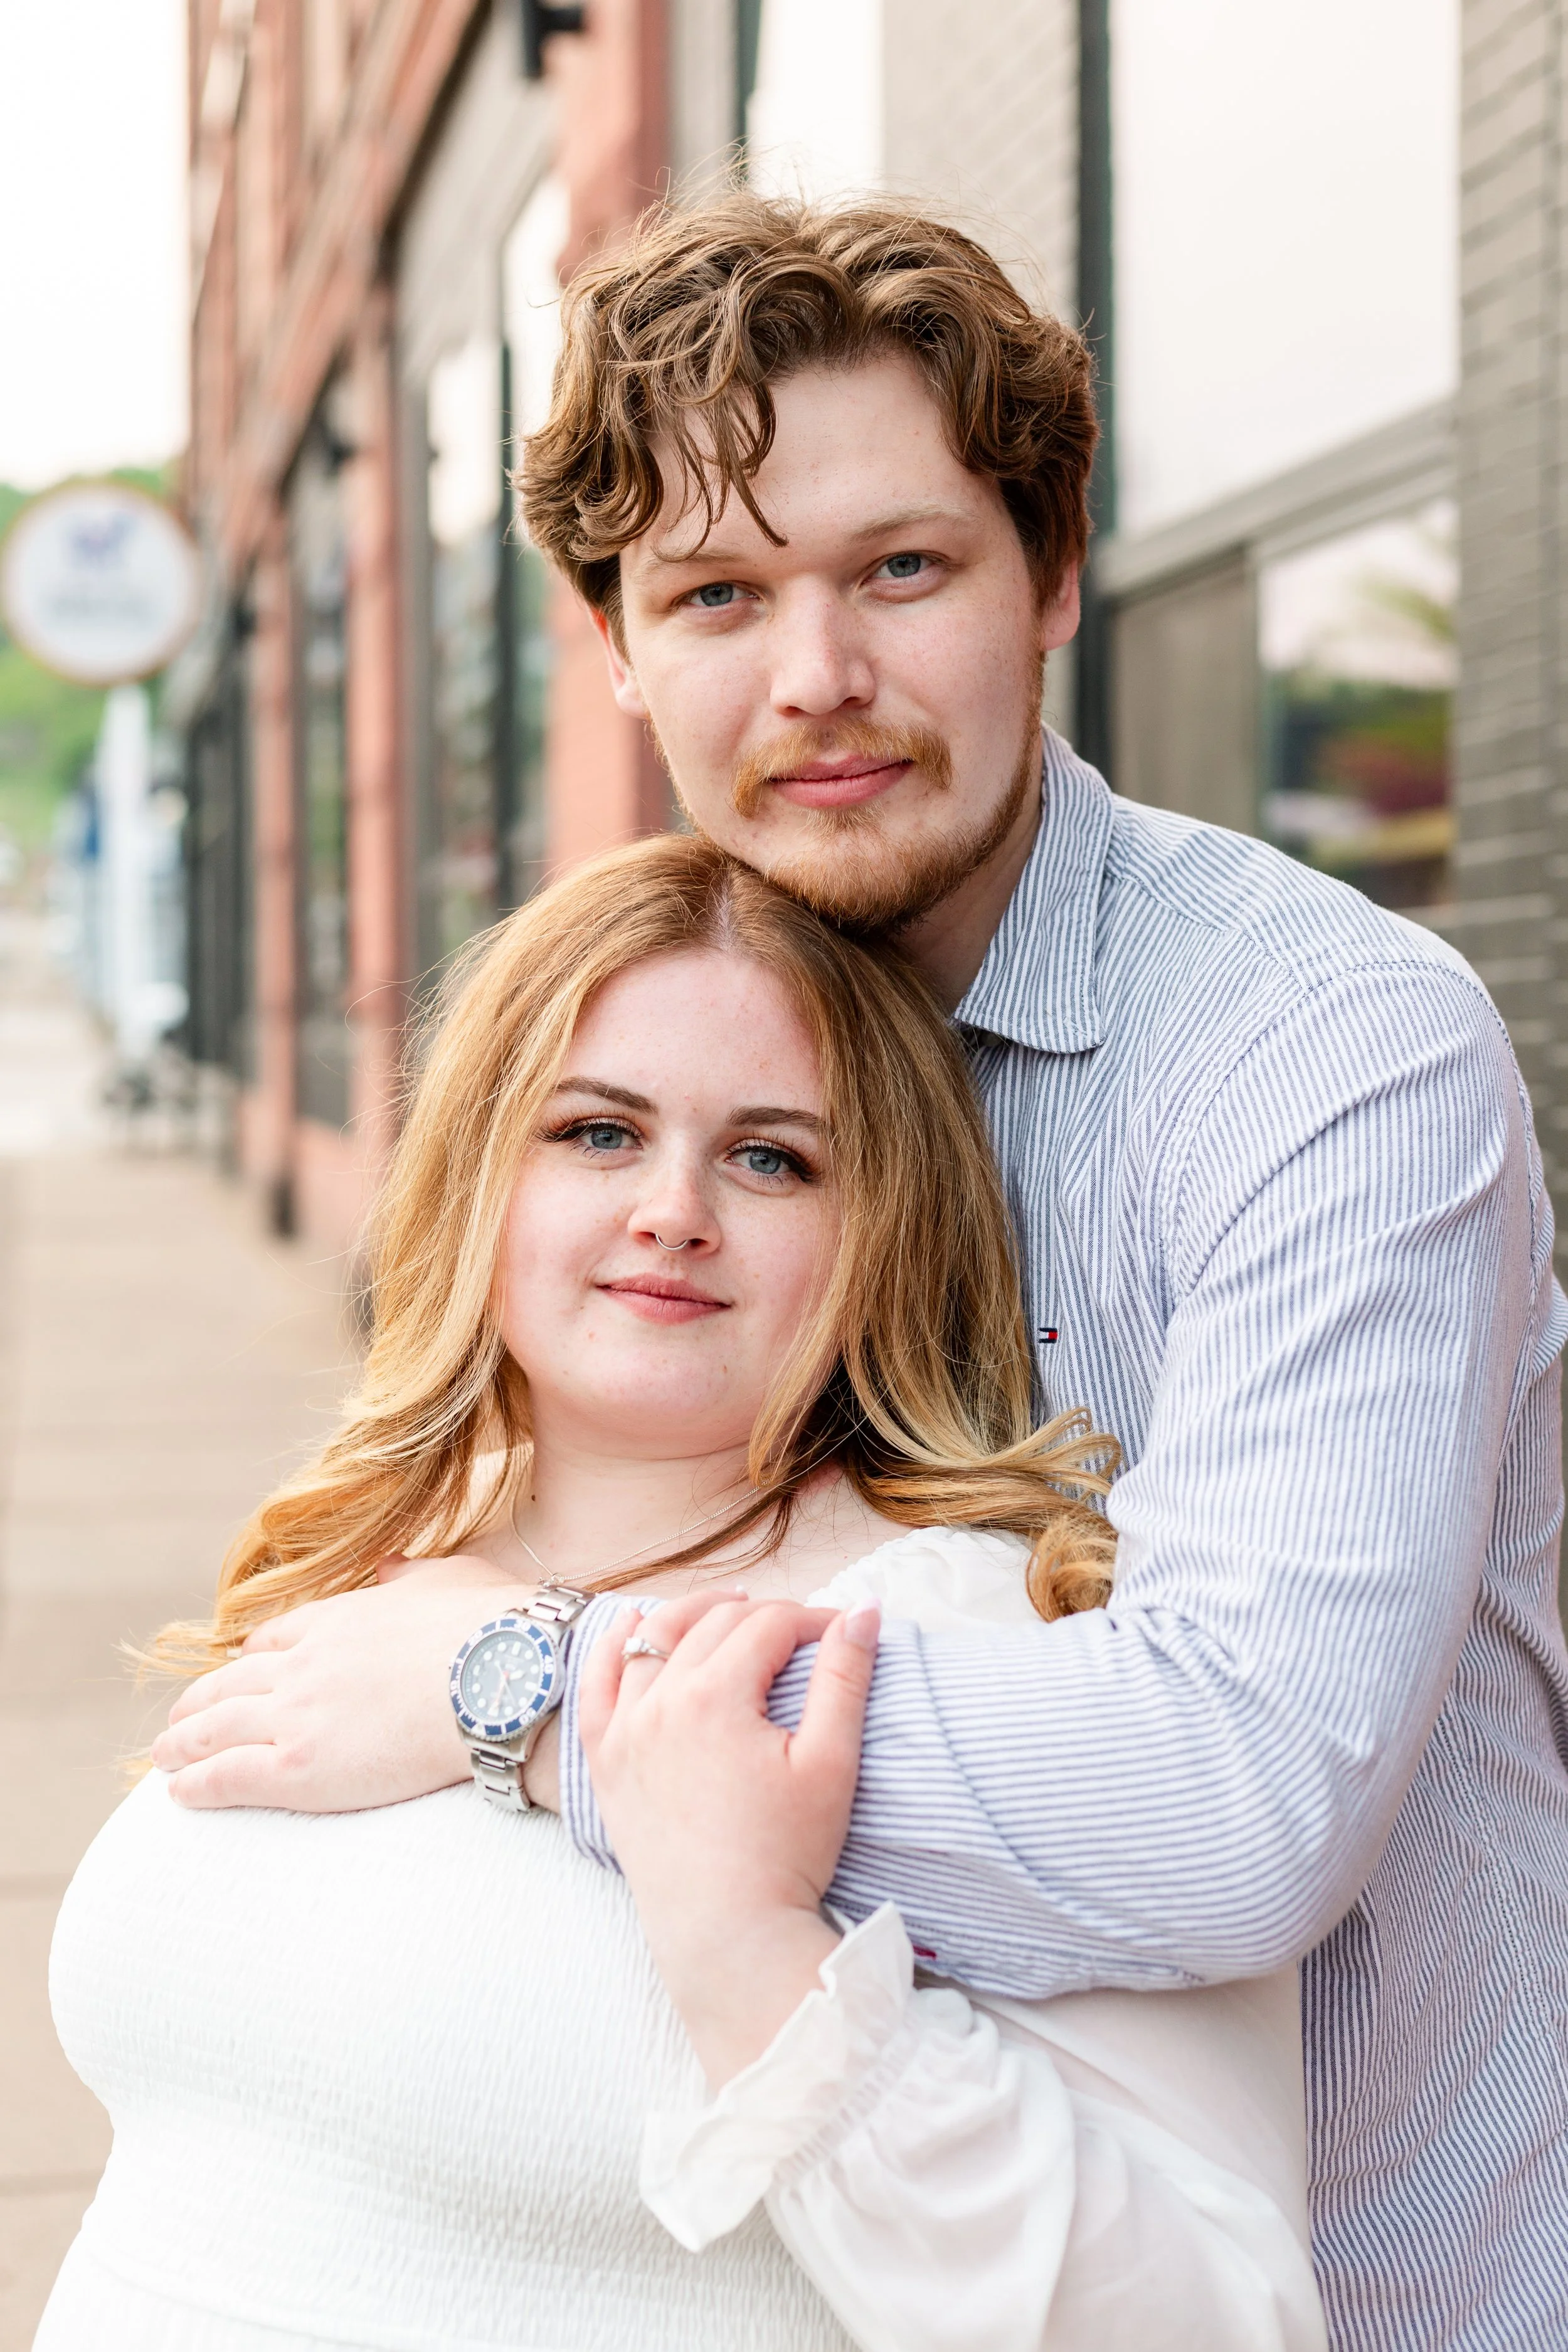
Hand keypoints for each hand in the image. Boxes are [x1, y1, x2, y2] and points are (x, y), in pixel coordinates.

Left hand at [151, 1555, 524, 1811]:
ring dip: (184, 1741)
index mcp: (339, 1617)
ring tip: (166, 1754)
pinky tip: (179, 1792)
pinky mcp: (297, 1766)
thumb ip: (413, 1575)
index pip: (277, 1636)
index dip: (253, 1656)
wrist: (499, 1675)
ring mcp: (295, 1713)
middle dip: (201, 1699)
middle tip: (182, 1717)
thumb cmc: (492, 1628)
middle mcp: (304, 1662)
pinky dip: (197, 1783)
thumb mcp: (451, 1578)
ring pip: (217, 1726)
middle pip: (233, 1681)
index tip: (241, 1668)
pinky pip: (227, 1776)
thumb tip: (393, 1566)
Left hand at [579, 1592, 880, 2084]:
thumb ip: (845, 1677)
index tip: (841, 1632)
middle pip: (712, 1626)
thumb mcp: (830, 1761)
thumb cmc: (786, 1853)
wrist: (728, 1934)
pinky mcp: (606, 1763)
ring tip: (727, 1611)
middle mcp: (660, 1703)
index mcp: (715, 1696)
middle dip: (760, 1615)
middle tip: (796, 1627)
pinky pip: (596, 1687)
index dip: (812, 1619)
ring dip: (691, 1615)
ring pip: (650, 1641)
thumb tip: (864, 1610)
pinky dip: (613, 1650)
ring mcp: (625, 1732)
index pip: (768, 1626)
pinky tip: (632, 1628)